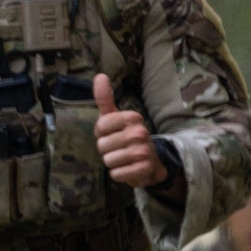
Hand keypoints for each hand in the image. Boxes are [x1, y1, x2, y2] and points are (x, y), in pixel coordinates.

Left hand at [93, 73, 165, 187]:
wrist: (151, 163)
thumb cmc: (128, 138)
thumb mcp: (117, 117)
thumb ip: (106, 99)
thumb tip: (99, 76)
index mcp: (132, 117)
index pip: (100, 127)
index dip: (102, 134)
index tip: (113, 134)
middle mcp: (139, 132)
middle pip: (102, 145)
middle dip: (107, 150)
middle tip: (120, 149)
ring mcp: (142, 151)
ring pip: (108, 160)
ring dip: (113, 162)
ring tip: (124, 159)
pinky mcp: (143, 169)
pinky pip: (116, 174)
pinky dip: (119, 174)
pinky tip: (128, 169)